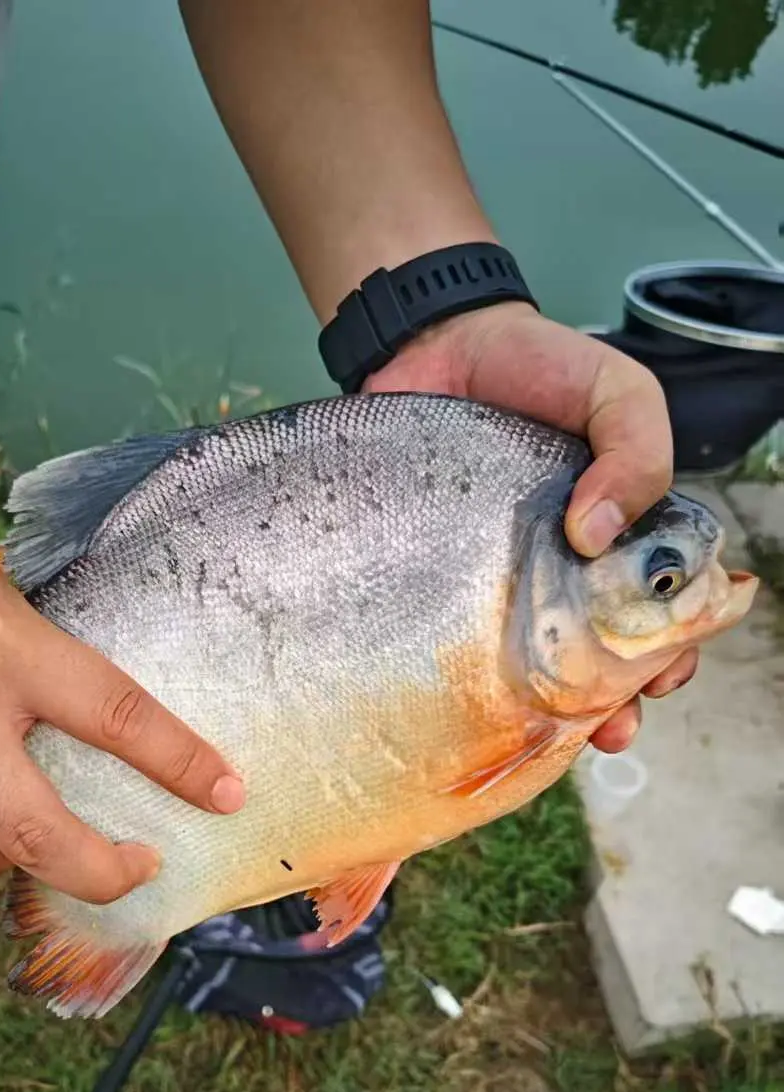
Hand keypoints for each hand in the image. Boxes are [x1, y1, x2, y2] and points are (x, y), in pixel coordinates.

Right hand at [0, 494, 244, 903]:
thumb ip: (33, 651)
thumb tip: (86, 713)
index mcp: (0, 649)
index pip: (113, 714)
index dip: (181, 763)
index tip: (227, 793)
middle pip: (41, 838)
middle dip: (104, 873)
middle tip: (136, 867)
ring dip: (18, 858)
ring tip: (27, 821)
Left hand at [364, 302, 697, 751]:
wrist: (432, 344)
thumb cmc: (535, 365)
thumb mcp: (615, 392)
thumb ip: (636, 451)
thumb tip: (600, 533)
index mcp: (620, 531)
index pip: (659, 606)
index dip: (670, 648)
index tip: (661, 676)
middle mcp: (562, 565)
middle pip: (601, 649)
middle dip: (616, 697)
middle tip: (612, 721)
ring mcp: (501, 577)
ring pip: (532, 659)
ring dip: (554, 708)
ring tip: (564, 736)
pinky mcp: (443, 577)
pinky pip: (460, 637)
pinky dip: (474, 678)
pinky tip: (483, 707)